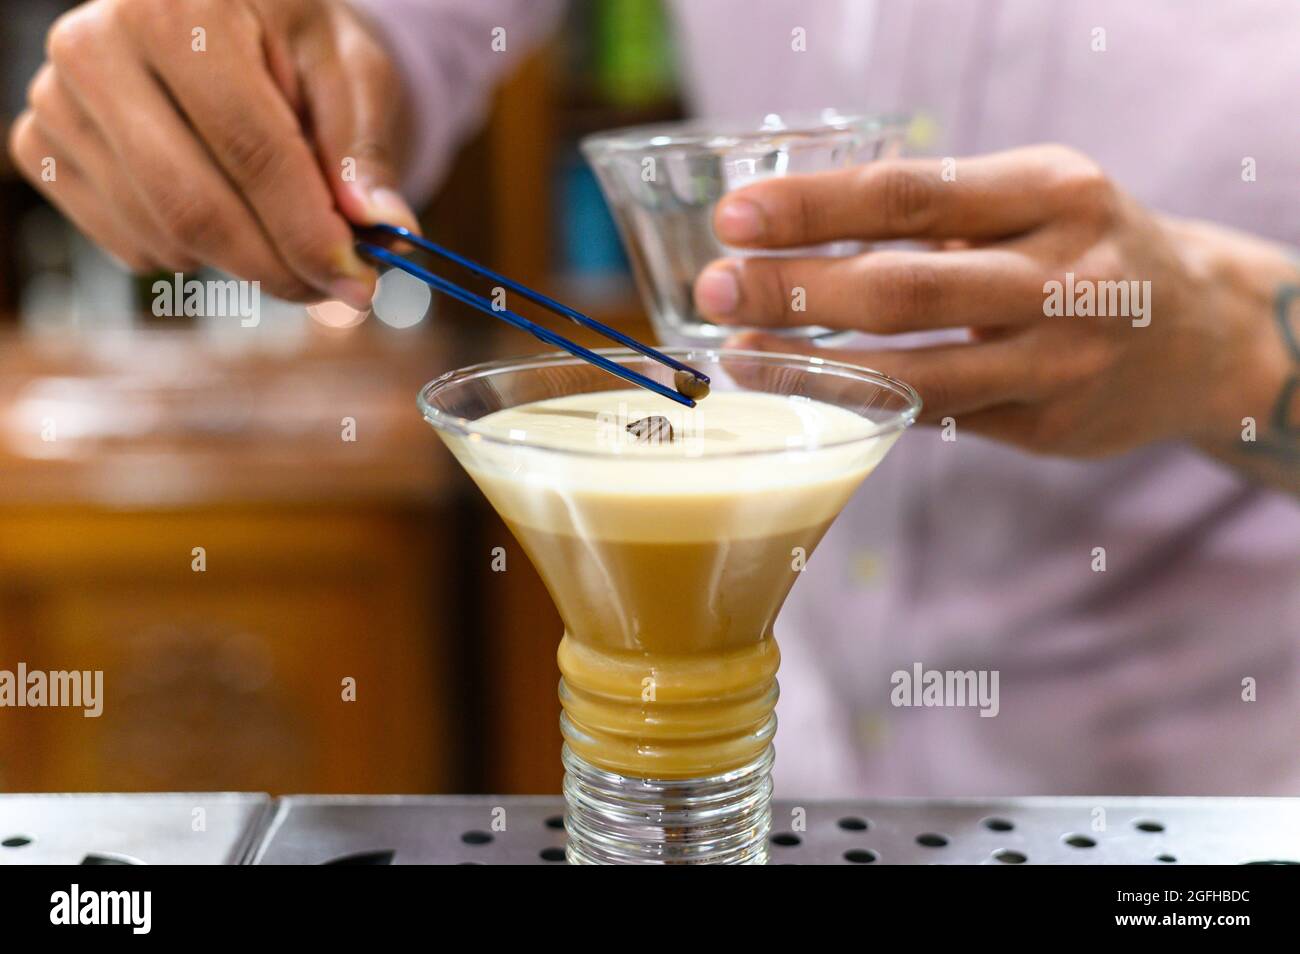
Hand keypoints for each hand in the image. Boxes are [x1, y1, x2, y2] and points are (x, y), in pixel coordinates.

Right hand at [8, 0, 419, 307]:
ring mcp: (56, 98)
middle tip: (334, 290)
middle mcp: (97, 44)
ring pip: (163, 235)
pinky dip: (190, 254)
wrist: (229, 21)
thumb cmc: (296, 42)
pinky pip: (127, 244)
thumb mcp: (350, 74)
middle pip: (195, 206)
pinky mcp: (40, 145)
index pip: (252, 151)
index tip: (359, 282)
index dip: (310, 233)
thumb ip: (363, 153)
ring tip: (286, 236)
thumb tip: (386, 228)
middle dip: (278, 267)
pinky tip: (221, 210)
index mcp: (180, 8)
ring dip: (241, 265)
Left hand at [694, 144, 1293, 458]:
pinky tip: (808, 395)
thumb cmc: (1084, 250)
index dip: (813, 207)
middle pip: (902, 286)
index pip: (909, 193)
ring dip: (812, 368)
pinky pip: (935, 417)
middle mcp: (1064, 275)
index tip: (735, 217)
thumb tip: (793, 233)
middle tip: (714, 287)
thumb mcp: (1033, 199)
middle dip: (794, 290)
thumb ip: (938, 213)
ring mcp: (1059, 361)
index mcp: (1053, 192)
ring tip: (738, 355)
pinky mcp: (1047, 426)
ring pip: (913, 373)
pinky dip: (864, 405)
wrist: (1199, 333)